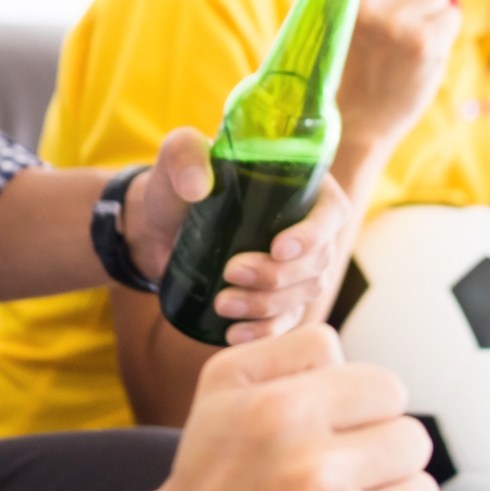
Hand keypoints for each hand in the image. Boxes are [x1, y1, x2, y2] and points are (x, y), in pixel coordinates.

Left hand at [125, 129, 356, 342]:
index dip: (312, 235)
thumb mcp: (178, 156)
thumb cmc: (178, 184)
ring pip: (303, 294)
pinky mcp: (278, 298)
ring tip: (222, 303)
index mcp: (304, 187)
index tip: (277, 248)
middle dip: (278, 274)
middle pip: (318, 262)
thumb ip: (185, 156)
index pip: (330, 213)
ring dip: (267, 304)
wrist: (159, 227)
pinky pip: (285, 321)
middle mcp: (309, 228)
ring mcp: (297, 267)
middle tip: (232, 272)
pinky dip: (264, 331)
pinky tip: (235, 334)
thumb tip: (197, 186)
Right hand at [137, 326, 437, 490]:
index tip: (338, 429)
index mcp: (284, 414)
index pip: (389, 389)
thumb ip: (293, 348)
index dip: (366, 407)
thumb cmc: (206, 475)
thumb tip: (351, 354)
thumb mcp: (222, 386)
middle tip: (338, 473)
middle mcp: (315, 475)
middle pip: (413, 440)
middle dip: (380, 452)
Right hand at [335, 0, 462, 155]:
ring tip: (407, 47)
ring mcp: (397, 23)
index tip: (390, 4)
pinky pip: (452, 16)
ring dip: (432, 19)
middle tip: (396, 36)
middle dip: (416, 0)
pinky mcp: (424, 42)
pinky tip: (421, 57)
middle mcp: (368, 4)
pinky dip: (443, 36)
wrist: (358, 123)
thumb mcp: (343, 18)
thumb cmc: (355, 68)